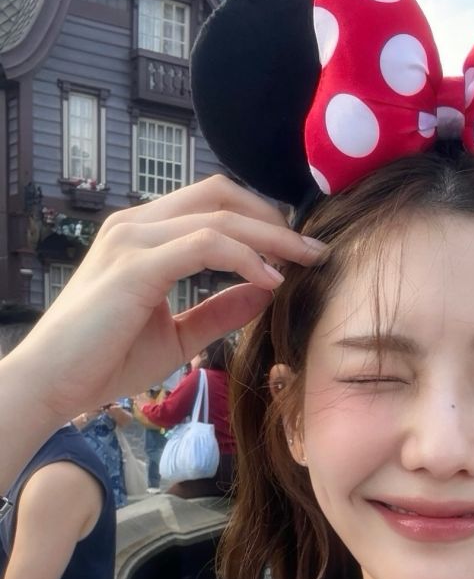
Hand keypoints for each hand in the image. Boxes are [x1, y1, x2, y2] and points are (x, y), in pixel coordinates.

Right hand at [3, 175, 326, 423]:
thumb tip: (266, 292)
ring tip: (307, 261)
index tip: (299, 249)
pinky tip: (271, 281)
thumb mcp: (177, 334)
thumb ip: (220, 311)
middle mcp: (137, 225)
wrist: (51, 382)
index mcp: (145, 235)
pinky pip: (205, 245)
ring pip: (219, 216)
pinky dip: (245, 259)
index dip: (262, 219)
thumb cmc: (105, 360)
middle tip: (316, 249)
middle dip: (275, 219)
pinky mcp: (135, 265)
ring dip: (271, 237)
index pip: (214, 203)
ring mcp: (134, 239)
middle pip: (222, 195)